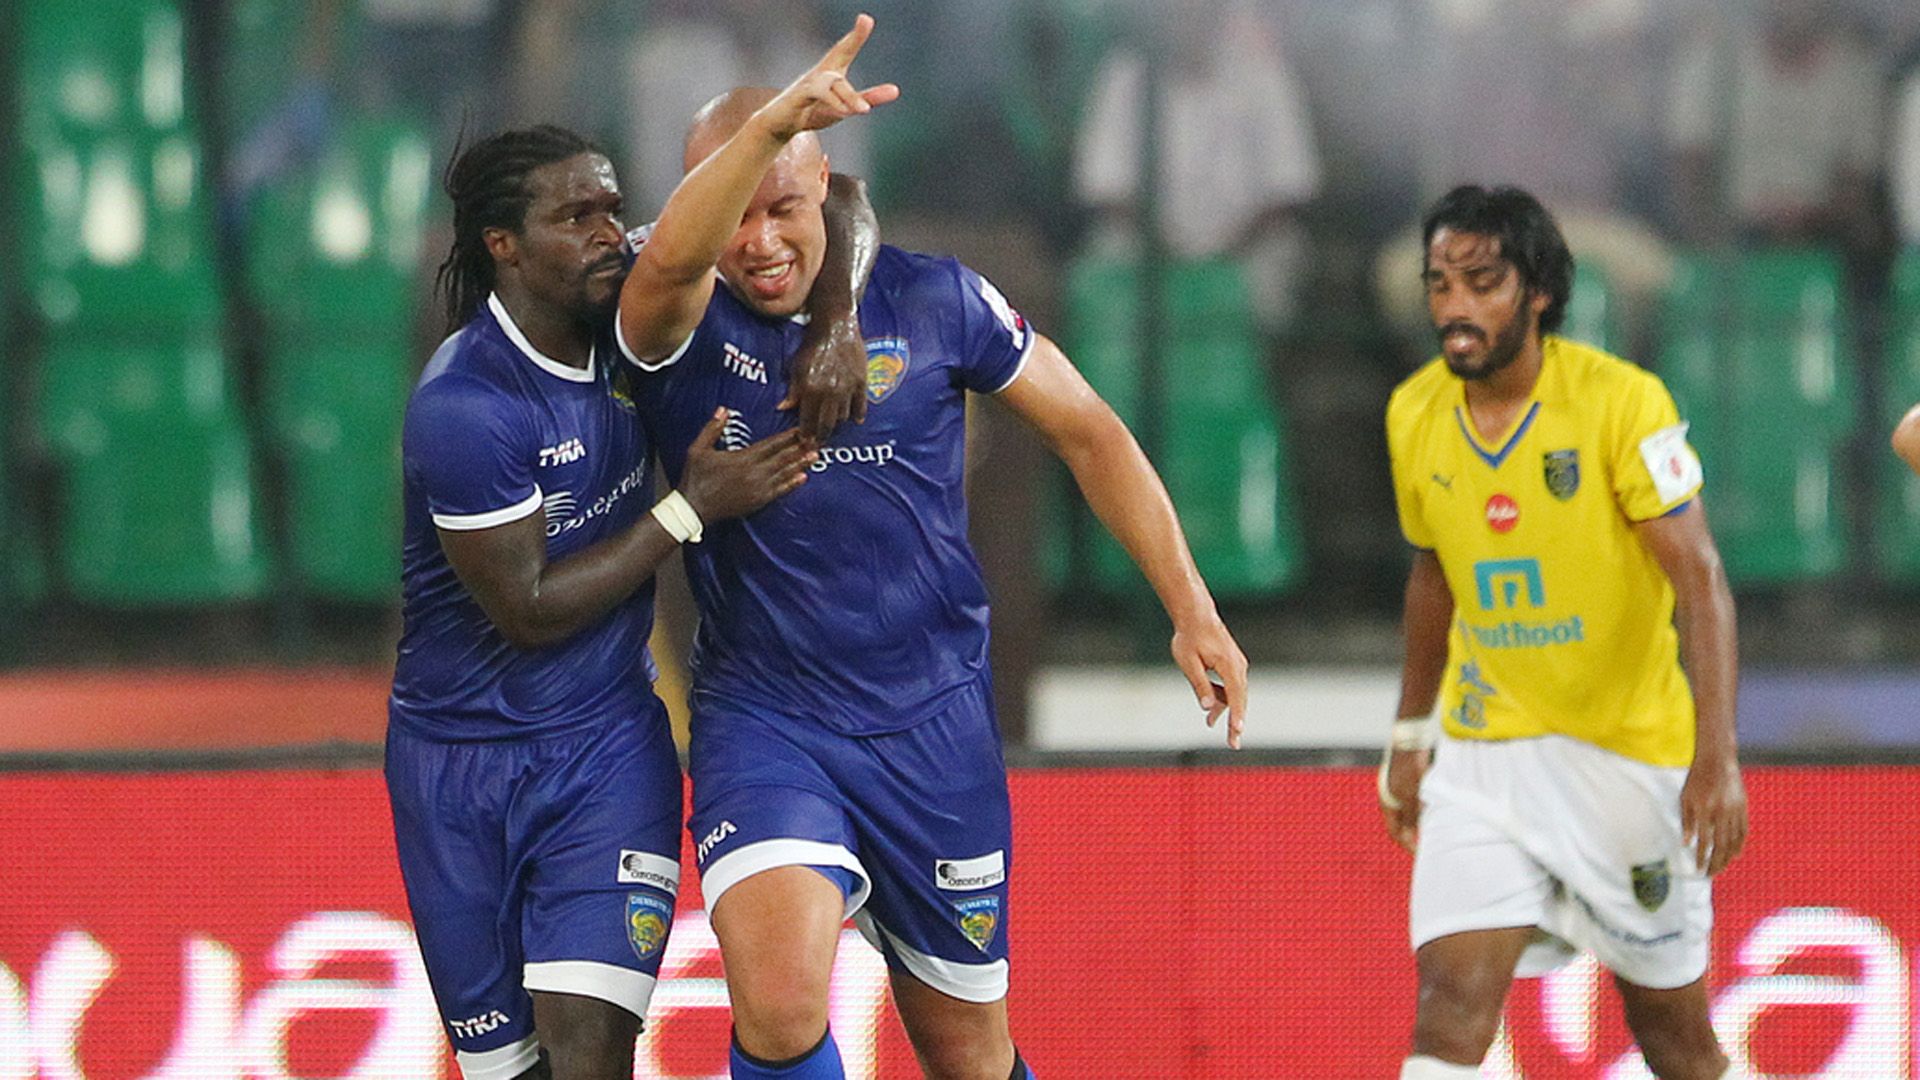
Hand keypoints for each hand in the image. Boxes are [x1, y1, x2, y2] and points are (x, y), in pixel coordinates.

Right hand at [678, 409, 815, 521]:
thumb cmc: (695, 478)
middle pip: (782, 458)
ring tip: (815, 456)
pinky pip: (779, 491)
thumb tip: (723, 410)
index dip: (787, 437)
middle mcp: (754, 473)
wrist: (694, 509)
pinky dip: (792, 484)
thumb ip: (712, 429)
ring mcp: (757, 489)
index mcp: (742, 459)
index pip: (770, 445)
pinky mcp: (757, 501)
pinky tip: (802, 478)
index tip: (800, 429)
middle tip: (816, 441)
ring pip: (784, 474)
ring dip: (800, 464)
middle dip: (799, 449)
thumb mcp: (698, 450)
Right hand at [756, 14, 899, 141]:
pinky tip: (844, 111)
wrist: (777, 125)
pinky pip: (817, 95)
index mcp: (831, 71)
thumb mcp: (845, 107)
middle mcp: (819, 72)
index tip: (866, 18)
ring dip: (850, 95)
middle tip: (866, 19)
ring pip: (833, 82)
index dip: (856, 35)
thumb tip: (896, 90)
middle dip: (853, 38)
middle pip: (839, 54)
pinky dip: (832, 102)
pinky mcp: (796, 97)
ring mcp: (807, 83)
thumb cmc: (812, 111)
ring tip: (864, 110)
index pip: (845, 49)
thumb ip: (868, 98)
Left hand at [780, 314, 868, 439]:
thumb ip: (793, 390)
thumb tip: (783, 408)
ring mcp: (847, 388)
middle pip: (826, 424)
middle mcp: (829, 392)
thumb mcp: (796, 366)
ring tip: (832, 427)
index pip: (807, 420)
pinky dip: (858, 415)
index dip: (806, 434)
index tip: (804, 443)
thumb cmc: (812, 344)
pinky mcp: (861, 382)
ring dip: (837, 423)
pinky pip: (861, 406)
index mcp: (811, 388)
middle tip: (818, 443)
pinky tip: (855, 420)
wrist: (835, 326)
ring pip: (843, 417)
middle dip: (821, 436)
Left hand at [1170, 617, 1247, 748]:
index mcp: (1229, 665)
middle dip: (1236, 722)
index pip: (1235, 696)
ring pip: (1235, 694)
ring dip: (1226, 710)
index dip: (1236, 716)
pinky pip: (1231, 686)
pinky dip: (1223, 698)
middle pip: (1240, 699)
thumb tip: (1206, 707)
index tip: (1237, 731)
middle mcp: (1238, 666)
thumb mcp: (1188, 663)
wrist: (1196, 616)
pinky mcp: (1233, 664)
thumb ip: (1199, 685)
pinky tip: (1211, 707)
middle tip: (1233, 744)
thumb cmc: (1189, 638)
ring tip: (1210, 725)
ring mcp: (1237, 665)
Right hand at [1379, 748, 1428, 853]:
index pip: (1395, 831)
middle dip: (1414, 834)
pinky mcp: (1409, 779)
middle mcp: (1391, 797)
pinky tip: (1436, 808)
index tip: (1420, 854)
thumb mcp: (1412, 797)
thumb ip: (1411, 818)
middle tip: (1429, 844)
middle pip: (1402, 822)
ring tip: (1436, 827)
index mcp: (1387, 803)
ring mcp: (1399, 788)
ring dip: (1421, 820)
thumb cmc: (1409, 768)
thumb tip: (1411, 836)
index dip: (1407, 844)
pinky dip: (1425, 808)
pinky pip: (1416, 800)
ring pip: (1410, 811)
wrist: (1411, 740)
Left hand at [1681, 755, 1747, 875]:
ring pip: (1734, 841)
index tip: (1699, 869)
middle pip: (1721, 845)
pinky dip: (1739, 844)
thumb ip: (1687, 822)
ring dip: (1727, 857)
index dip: (1702, 858)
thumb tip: (1686, 844)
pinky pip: (1743, 831)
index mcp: (1705, 810)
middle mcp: (1722, 812)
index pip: (1705, 842)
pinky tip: (1734, 854)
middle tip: (1710, 874)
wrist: (1717, 760)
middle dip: (1716, 863)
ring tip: (1720, 867)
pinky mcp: (1744, 807)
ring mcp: (1735, 810)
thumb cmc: (1697, 779)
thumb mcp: (1686, 798)